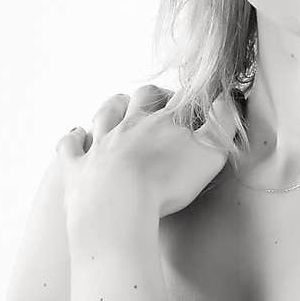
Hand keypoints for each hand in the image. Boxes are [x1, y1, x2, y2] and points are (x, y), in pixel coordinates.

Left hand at [56, 85, 239, 239]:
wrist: (119, 204)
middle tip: (159, 101)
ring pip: (105, 115)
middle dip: (150, 97)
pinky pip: (71, 147)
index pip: (179, 101)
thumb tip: (228, 99)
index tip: (197, 101)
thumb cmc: (167, 181)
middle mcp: (128, 126)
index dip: (190, 98)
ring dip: (112, 108)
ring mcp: (100, 144)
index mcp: (161, 123)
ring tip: (118, 106)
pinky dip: (73, 139)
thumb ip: (222, 124)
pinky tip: (77, 136)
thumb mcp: (209, 153)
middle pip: (139, 100)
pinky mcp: (77, 167)